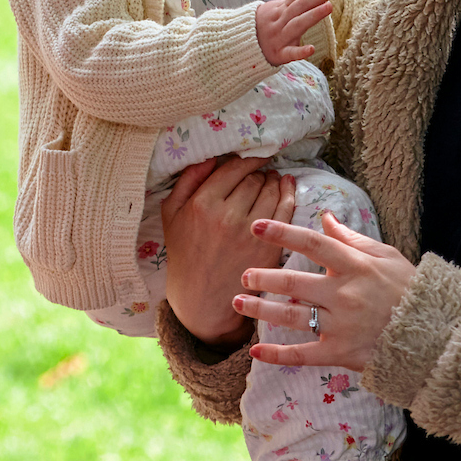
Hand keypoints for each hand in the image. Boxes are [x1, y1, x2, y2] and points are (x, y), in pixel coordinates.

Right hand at [158, 153, 295, 344]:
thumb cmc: (185, 256)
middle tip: (261, 171)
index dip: (245, 160)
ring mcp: (250, 232)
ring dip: (274, 181)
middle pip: (253, 179)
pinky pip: (285, 211)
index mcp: (201, 205)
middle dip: (259, 172)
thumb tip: (209, 158)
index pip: (232, 169)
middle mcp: (227, 215)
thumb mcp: (171, 216)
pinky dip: (289, 194)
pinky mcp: (268, 247)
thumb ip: (187, 182)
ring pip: (271, 191)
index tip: (251, 158)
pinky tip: (288, 187)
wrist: (200, 302)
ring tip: (273, 179)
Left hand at [233, 212, 418, 371]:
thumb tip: (325, 218)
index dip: (282, 233)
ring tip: (238, 303)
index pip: (312, 243)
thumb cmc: (411, 291)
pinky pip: (302, 354)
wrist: (434, 336)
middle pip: (294, 281)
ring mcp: (340, 325)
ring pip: (291, 315)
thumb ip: (352, 239)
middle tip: (244, 274)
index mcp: (355, 266)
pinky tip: (255, 351)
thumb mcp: (387, 257)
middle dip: (264, 277)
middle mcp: (344, 293)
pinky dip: (277, 354)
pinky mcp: (340, 353)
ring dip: (261, 310)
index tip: (256, 227)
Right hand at [255, 0, 340, 65]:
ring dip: (312, 15)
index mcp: (281, 8)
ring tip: (329, 6)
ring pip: (296, 25)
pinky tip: (311, 49)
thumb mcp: (274, 10)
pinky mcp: (277, 55)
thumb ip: (293, 3)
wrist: (240, 44)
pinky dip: (299, 52)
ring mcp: (278, 37)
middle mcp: (280, 20)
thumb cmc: (264, 26)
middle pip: (300, 5)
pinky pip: (289, 53)